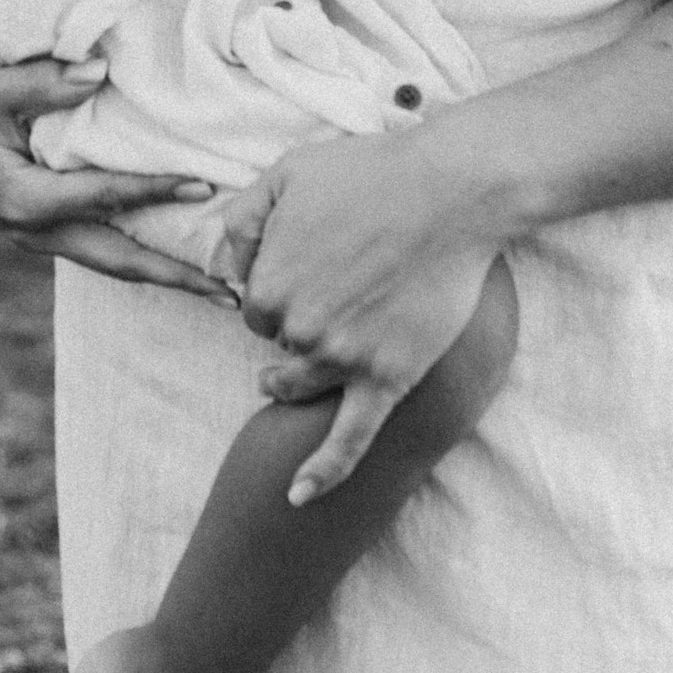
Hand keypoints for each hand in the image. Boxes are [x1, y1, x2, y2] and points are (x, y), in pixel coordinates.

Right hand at [0, 35, 234, 303]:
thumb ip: (44, 82)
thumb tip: (100, 72)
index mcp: (21, 198)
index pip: (101, 198)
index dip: (153, 191)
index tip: (202, 186)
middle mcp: (31, 229)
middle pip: (115, 258)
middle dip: (173, 274)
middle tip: (228, 289)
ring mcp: (34, 235)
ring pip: (107, 261)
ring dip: (159, 273)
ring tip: (212, 287)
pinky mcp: (38, 227)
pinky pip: (95, 248)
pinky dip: (134, 255)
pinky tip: (167, 255)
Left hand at [217, 126, 496, 500]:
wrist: (451, 192)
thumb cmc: (370, 173)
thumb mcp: (287, 173)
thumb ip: (243, 218)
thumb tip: (221, 266)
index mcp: (270, 283)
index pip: (254, 310)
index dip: (275, 291)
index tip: (301, 274)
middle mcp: (300, 329)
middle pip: (279, 346)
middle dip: (294, 326)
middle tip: (325, 297)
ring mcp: (344, 359)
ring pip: (302, 385)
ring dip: (291, 384)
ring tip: (280, 382)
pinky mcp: (388, 379)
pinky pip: (349, 441)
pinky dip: (324, 473)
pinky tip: (299, 499)